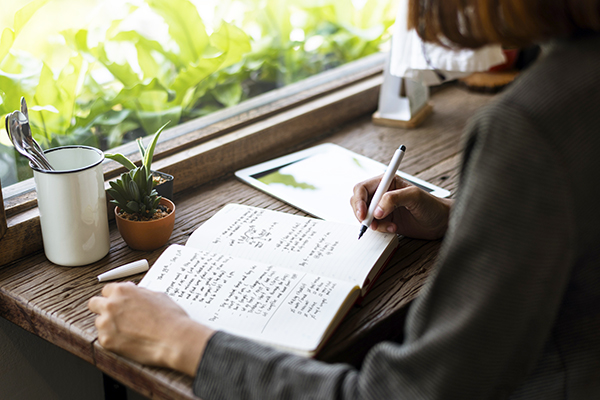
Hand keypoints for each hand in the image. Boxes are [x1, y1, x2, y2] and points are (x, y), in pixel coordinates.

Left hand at [88, 282, 214, 375]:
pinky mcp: (106, 341)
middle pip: (94, 303)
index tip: (118, 302)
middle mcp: (111, 304)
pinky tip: (129, 340)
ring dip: (109, 325)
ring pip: (99, 322)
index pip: (106, 290)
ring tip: (128, 331)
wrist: (174, 339)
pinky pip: (104, 338)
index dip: (114, 296)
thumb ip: (139, 293)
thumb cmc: (170, 317)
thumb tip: (134, 293)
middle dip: (103, 308)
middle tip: (115, 315)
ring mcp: (106, 323)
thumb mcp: (157, 295)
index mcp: (123, 290)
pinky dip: (114, 340)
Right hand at [351, 175, 452, 239]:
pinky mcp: (386, 220)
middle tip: (370, 224)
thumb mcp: (414, 197)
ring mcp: (383, 207)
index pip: (362, 188)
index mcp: (387, 182)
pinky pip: (373, 225)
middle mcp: (382, 193)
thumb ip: (394, 199)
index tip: (364, 214)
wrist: (441, 222)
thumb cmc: (432, 205)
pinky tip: (393, 228)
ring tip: (389, 226)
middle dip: (362, 213)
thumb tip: (377, 210)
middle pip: (358, 201)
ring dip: (373, 223)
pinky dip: (380, 229)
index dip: (359, 201)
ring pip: (364, 215)